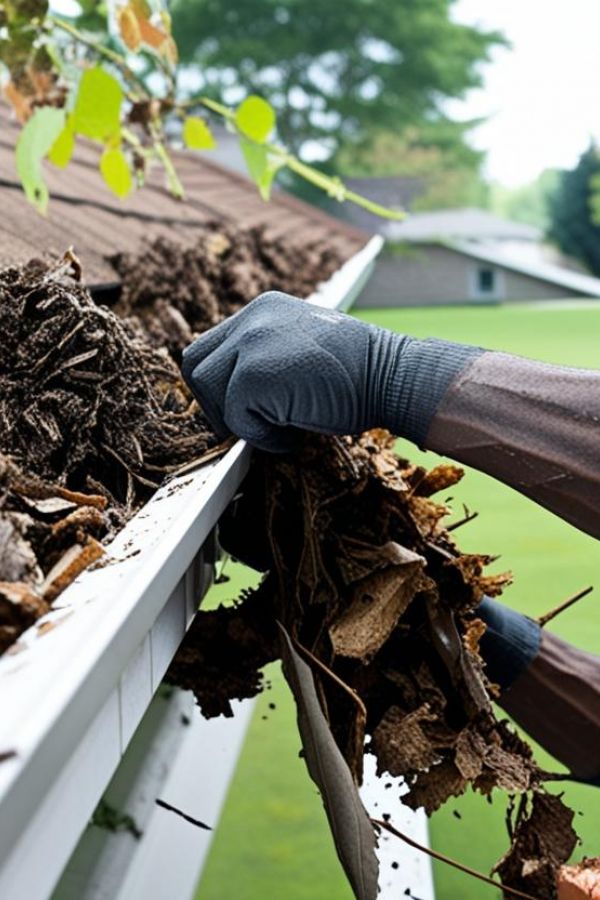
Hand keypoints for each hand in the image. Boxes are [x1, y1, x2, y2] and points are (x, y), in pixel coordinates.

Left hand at [181, 291, 478, 452]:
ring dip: (240, 421)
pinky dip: (264, 438)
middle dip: (217, 404)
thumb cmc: (359, 374)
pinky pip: (237, 420)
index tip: (241, 408)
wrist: (393, 376)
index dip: (219, 384)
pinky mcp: (254, 376)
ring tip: (280, 427)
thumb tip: (233, 398)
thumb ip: (266, 360)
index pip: (211, 348)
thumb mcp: (304, 351)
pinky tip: (294, 435)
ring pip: (210, 393)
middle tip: (253, 423)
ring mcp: (251, 344)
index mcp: (263, 310)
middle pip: (196, 367)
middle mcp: (252, 319)